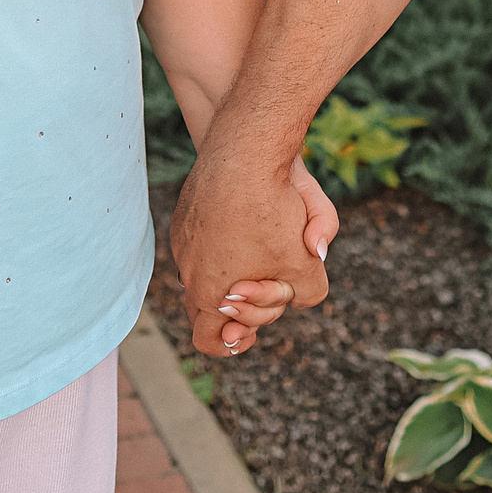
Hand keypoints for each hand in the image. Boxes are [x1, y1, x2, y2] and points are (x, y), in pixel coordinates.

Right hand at [175, 147, 331, 356]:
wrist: (244, 151)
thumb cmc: (274, 210)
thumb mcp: (307, 262)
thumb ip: (309, 292)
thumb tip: (300, 293)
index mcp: (211, 293)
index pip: (210, 340)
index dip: (235, 341)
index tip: (252, 332)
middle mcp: (188, 271)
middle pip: (205, 309)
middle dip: (240, 306)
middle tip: (266, 285)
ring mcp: (182, 242)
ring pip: (202, 273)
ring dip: (230, 273)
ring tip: (259, 252)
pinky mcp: (184, 215)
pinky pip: (199, 243)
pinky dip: (221, 242)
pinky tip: (246, 222)